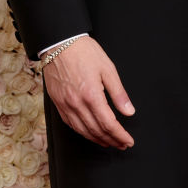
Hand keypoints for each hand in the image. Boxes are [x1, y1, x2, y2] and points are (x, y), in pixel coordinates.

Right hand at [42, 35, 135, 149]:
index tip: (128, 141)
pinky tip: (90, 133)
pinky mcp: (58, 103)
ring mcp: (65, 105)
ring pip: (83, 131)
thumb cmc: (84, 52)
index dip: (120, 135)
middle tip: (122, 144)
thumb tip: (129, 111)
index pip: (109, 124)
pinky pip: (70, 124)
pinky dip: (82, 132)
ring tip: (109, 142)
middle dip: (111, 140)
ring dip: (97, 140)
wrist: (59, 43)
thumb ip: (118, 93)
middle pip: (96, 130)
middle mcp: (77, 104)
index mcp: (91, 95)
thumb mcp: (107, 68)